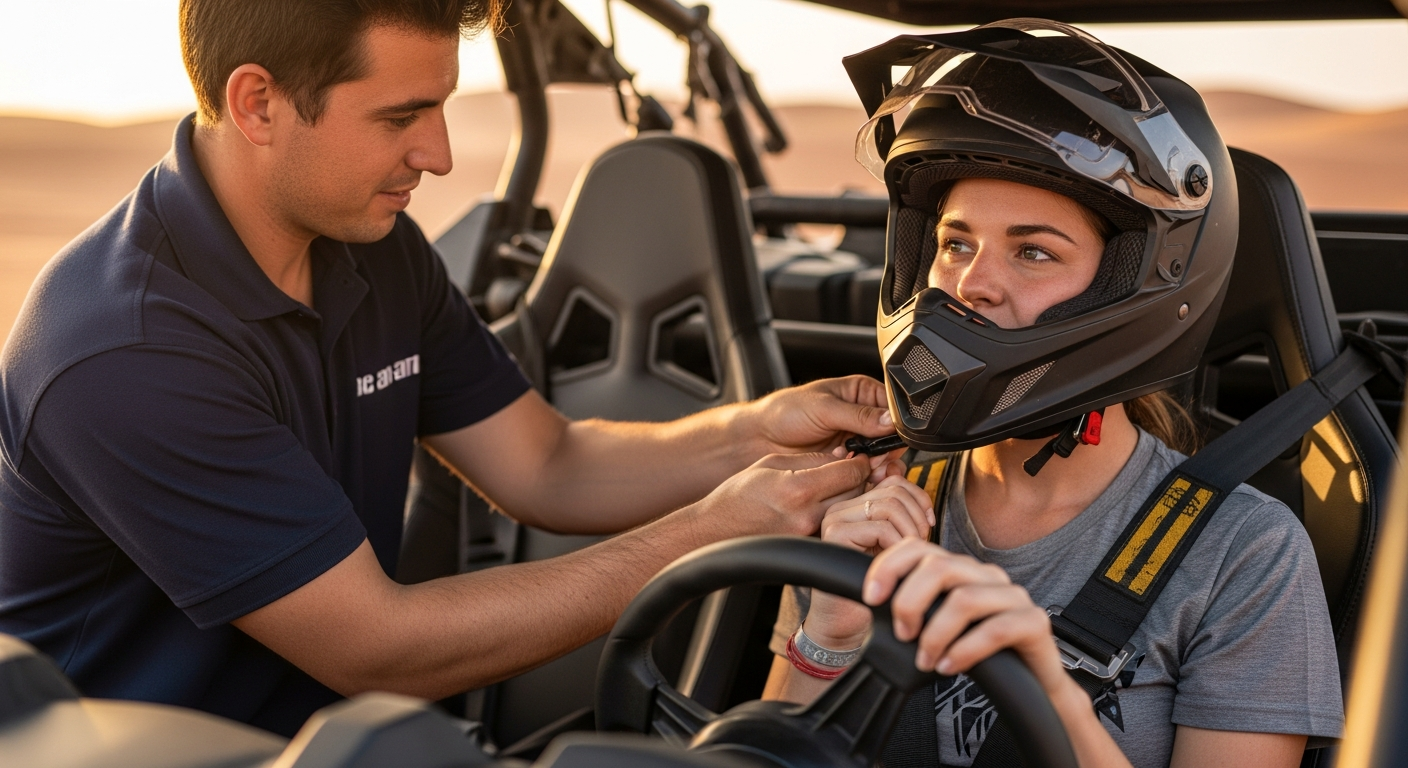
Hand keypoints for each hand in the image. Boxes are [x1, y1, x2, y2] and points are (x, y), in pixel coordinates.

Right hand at [694, 452, 870, 539]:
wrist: (715, 530)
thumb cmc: (736, 496)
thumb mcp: (771, 463)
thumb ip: (811, 459)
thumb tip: (842, 454)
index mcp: (799, 488)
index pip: (851, 472)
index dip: (860, 461)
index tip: (859, 457)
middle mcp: (807, 514)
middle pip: (856, 492)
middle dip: (859, 478)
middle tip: (853, 469)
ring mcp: (808, 534)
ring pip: (846, 511)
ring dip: (849, 497)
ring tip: (839, 486)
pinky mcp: (806, 546)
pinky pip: (832, 525)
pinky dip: (835, 514)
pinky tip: (825, 506)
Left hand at [742, 376, 904, 483]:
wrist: (759, 438)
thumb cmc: (784, 412)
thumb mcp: (823, 408)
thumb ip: (857, 415)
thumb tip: (889, 421)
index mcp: (860, 393)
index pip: (891, 406)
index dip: (896, 423)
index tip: (894, 437)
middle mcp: (861, 416)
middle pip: (891, 434)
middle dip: (889, 448)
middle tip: (881, 459)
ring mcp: (855, 440)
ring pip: (882, 455)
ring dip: (878, 464)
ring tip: (869, 470)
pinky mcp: (846, 461)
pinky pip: (866, 470)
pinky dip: (866, 475)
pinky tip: (858, 477)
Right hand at [804, 477, 934, 647]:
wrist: (847, 624)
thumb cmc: (875, 588)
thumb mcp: (895, 545)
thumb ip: (901, 515)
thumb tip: (906, 476)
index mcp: (855, 505)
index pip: (894, 480)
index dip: (919, 499)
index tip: (928, 525)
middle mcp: (842, 507)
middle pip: (895, 490)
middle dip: (917, 518)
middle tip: (920, 545)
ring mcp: (836, 518)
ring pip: (890, 506)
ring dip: (910, 532)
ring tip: (909, 556)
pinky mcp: (835, 534)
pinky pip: (881, 527)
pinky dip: (898, 545)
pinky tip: (896, 564)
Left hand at [861, 539, 1078, 705]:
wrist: (1030, 685)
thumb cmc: (976, 653)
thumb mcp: (937, 625)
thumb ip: (914, 609)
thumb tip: (872, 602)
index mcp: (961, 569)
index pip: (918, 548)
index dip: (889, 567)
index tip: (871, 598)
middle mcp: (987, 575)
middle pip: (940, 568)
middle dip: (910, 603)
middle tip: (902, 636)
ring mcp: (1014, 596)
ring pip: (965, 600)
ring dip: (935, 635)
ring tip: (925, 661)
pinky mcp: (1035, 622)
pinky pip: (995, 630)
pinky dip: (964, 651)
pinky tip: (948, 666)